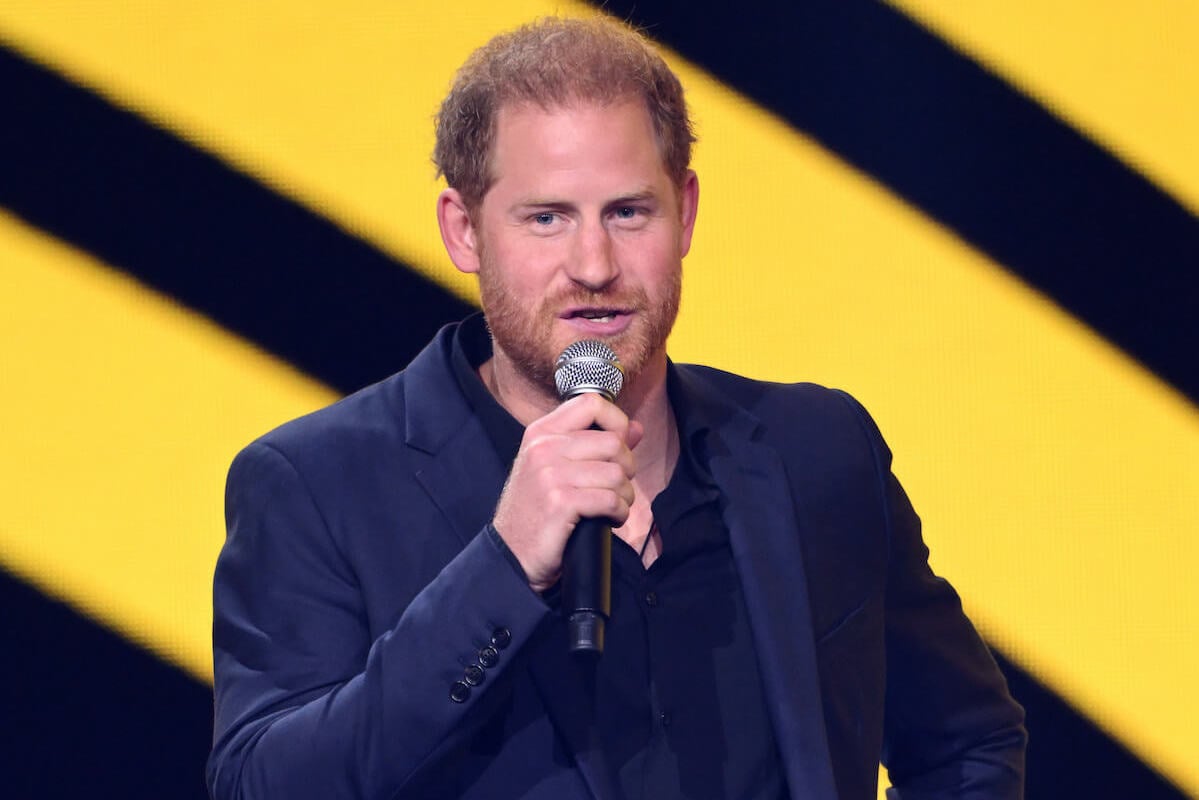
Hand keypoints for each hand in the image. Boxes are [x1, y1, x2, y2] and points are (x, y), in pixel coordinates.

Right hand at [492, 393, 642, 591]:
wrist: (511, 553)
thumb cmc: (537, 510)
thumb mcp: (558, 468)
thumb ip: (596, 444)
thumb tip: (636, 427)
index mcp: (541, 432)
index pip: (591, 403)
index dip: (616, 422)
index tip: (618, 447)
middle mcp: (544, 447)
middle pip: (613, 442)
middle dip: (626, 468)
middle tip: (615, 487)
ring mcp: (551, 474)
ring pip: (617, 473)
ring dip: (625, 496)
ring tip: (611, 507)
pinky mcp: (560, 502)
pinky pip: (611, 500)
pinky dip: (619, 513)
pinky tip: (609, 520)